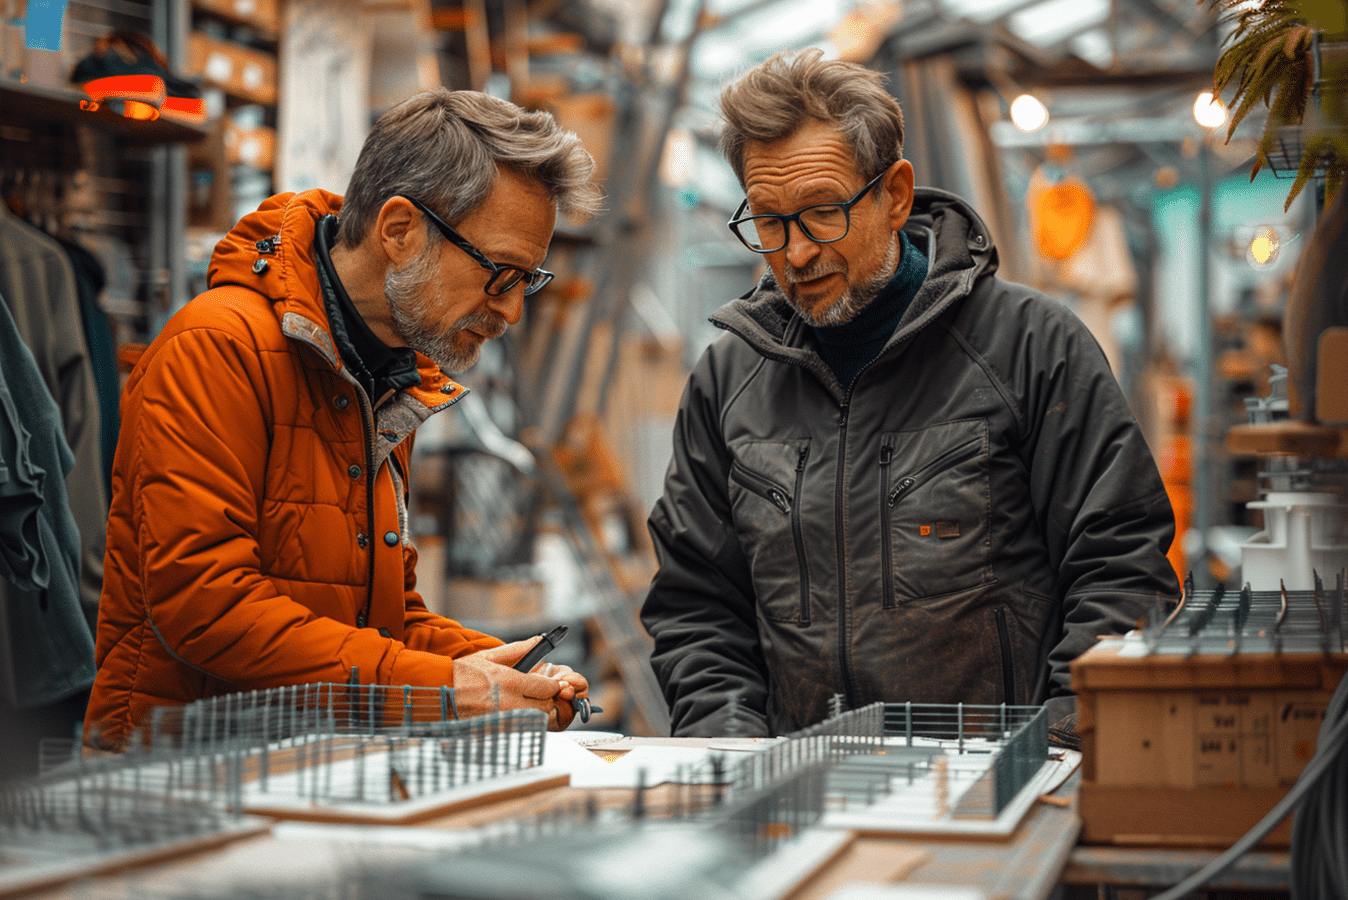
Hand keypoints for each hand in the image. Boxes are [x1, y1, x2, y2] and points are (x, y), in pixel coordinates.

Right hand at [452, 637, 588, 730]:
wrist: (436, 695)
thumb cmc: (460, 673)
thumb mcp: (488, 656)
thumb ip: (517, 650)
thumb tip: (537, 641)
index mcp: (509, 681)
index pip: (547, 688)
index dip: (552, 686)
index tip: (550, 684)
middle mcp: (509, 703)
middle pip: (545, 706)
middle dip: (546, 700)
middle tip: (538, 693)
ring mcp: (503, 721)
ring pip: (533, 720)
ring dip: (535, 712)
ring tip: (522, 702)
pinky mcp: (495, 732)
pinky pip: (518, 728)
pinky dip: (520, 721)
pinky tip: (510, 712)